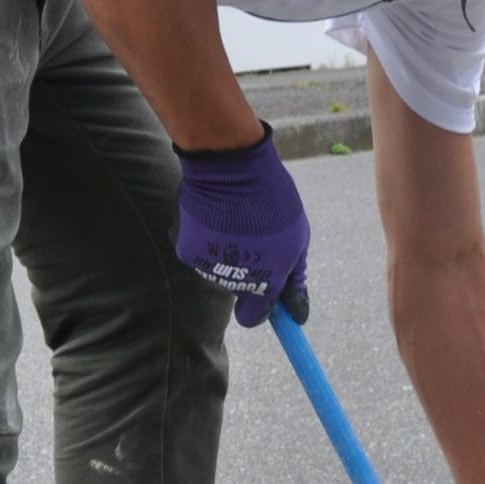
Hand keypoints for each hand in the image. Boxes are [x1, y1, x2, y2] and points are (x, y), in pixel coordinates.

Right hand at [174, 125, 309, 326]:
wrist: (231, 166)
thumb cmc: (272, 199)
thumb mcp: (298, 238)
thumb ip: (296, 278)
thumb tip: (297, 314)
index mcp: (265, 282)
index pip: (254, 317)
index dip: (260, 308)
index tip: (265, 297)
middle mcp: (233, 282)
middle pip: (238, 288)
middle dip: (248, 269)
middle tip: (255, 234)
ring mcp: (208, 267)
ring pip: (219, 269)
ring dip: (228, 251)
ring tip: (235, 219)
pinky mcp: (186, 250)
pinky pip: (200, 252)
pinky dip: (207, 239)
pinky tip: (215, 216)